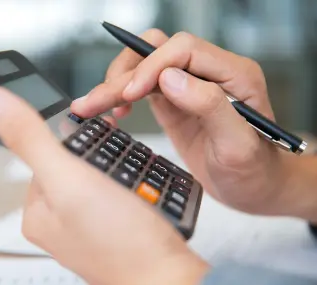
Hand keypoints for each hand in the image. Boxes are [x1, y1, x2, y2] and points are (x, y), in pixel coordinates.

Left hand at [0, 87, 208, 284]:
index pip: (43, 155)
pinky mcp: (109, 231)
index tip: (93, 130)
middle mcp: (57, 223)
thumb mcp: (69, 179)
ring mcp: (85, 228)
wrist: (168, 279)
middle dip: (96, 155)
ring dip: (115, 169)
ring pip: (97, 177)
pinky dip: (127, 186)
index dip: (71, 138)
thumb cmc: (121, 241)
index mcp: (37, 213)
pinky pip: (114, 194)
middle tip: (117, 159)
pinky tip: (139, 193)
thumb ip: (31, 139)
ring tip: (132, 180)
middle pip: (72, 165)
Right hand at [71, 30, 297, 215]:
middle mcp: (209, 72)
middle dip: (122, 75)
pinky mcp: (173, 101)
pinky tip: (113, 113)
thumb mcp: (238, 145)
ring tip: (93, 107)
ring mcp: (189, 85)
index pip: (183, 49)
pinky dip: (121, 95)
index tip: (130, 95)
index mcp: (234, 74)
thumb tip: (169, 78)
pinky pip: (142, 86)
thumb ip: (210, 105)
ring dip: (115, 83)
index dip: (152, 66)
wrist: (254, 186)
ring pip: (144, 65)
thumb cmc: (254, 170)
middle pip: (156, 52)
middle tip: (93, 102)